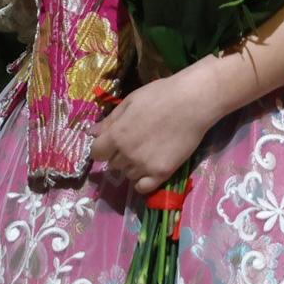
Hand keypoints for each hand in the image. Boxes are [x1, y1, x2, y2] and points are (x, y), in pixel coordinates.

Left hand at [90, 67, 221, 194]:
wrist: (191, 103)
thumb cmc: (159, 96)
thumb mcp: (129, 102)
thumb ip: (110, 121)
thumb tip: (91, 133)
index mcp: (117, 135)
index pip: (96, 153)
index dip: (101, 148)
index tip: (109, 144)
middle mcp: (127, 154)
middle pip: (113, 164)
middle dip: (118, 155)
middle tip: (133, 142)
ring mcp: (145, 166)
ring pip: (128, 174)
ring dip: (131, 166)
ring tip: (145, 152)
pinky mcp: (162, 173)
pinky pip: (143, 187)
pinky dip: (142, 181)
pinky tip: (148, 170)